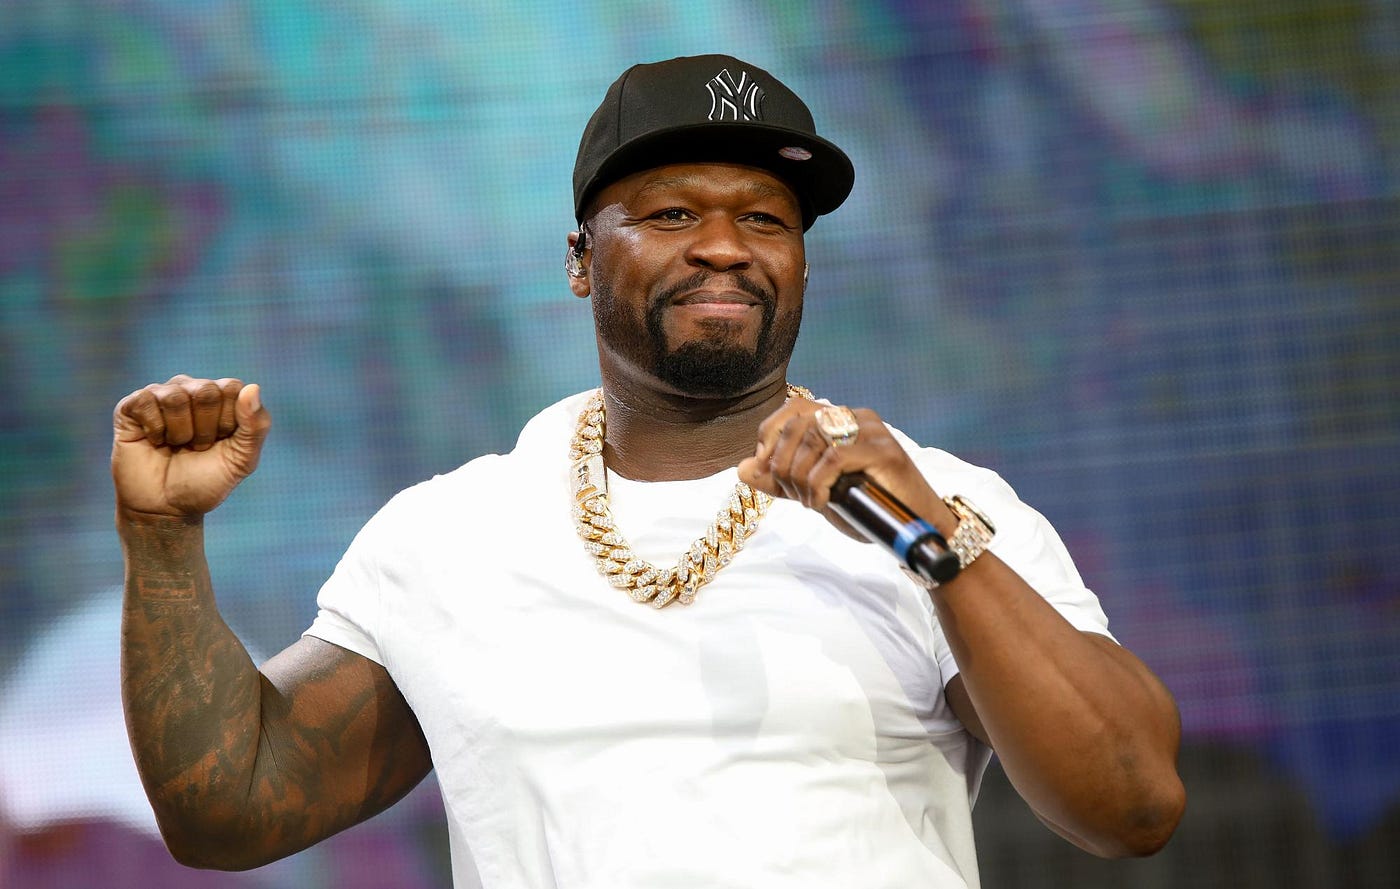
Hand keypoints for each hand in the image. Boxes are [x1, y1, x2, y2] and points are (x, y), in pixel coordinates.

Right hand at [111, 375, 271, 519]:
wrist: (166, 508)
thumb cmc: (205, 482)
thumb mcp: (242, 460)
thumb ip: (256, 426)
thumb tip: (253, 387)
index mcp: (221, 397)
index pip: (232, 388)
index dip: (228, 422)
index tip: (221, 442)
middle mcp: (191, 389)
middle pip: (206, 391)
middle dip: (205, 429)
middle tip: (197, 447)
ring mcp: (160, 395)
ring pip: (176, 396)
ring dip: (180, 432)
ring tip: (176, 446)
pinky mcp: (131, 406)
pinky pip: (146, 401)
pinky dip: (154, 430)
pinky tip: (154, 442)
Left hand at [737, 400, 944, 541]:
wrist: (915, 530)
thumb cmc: (868, 509)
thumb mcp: (815, 492)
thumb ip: (780, 480)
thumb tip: (741, 468)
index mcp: (840, 419)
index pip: (792, 409)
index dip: (770, 437)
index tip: (768, 473)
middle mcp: (855, 416)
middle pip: (797, 423)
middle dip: (782, 463)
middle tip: (791, 495)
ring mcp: (872, 431)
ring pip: (814, 438)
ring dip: (800, 477)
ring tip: (809, 502)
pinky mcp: (884, 450)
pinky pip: (834, 457)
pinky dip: (818, 483)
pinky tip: (823, 502)